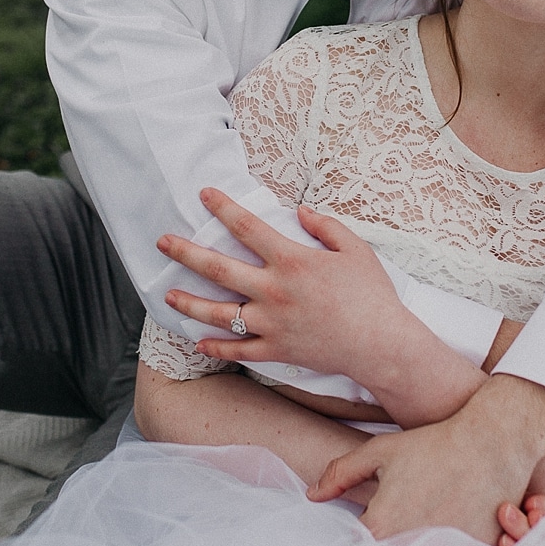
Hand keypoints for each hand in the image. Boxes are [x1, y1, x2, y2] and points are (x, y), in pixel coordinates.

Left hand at [159, 189, 424, 400]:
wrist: (381, 344)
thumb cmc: (373, 295)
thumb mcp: (355, 249)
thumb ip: (325, 226)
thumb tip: (300, 211)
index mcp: (290, 260)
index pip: (246, 227)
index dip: (222, 207)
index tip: (204, 195)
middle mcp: (273, 291)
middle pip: (218, 268)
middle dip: (186, 253)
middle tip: (163, 243)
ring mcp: (271, 324)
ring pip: (218, 313)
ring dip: (190, 303)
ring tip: (169, 296)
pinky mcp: (276, 350)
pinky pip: (238, 350)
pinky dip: (216, 347)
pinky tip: (198, 342)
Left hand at [311, 375, 544, 545]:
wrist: (493, 440)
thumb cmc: (432, 443)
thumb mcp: (380, 451)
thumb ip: (340, 474)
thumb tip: (312, 496)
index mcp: (380, 528)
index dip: (362, 538)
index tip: (372, 525)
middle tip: (410, 517)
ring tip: (435, 517)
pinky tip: (458, 522)